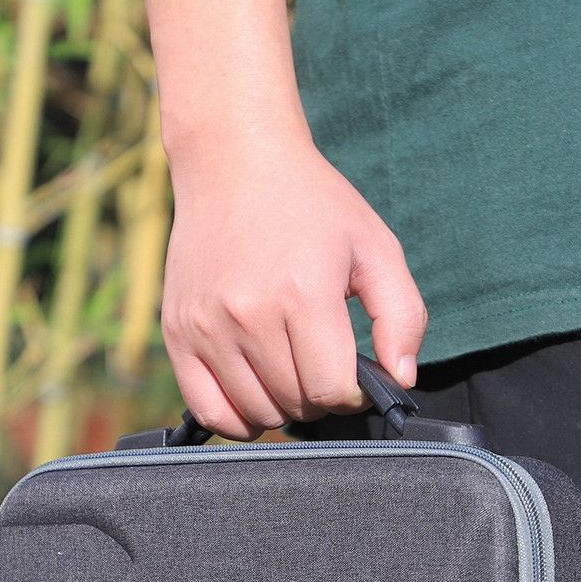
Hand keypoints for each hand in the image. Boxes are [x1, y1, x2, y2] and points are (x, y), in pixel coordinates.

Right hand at [160, 130, 427, 439]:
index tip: (354, 375)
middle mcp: (249, 314)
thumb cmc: (311, 205)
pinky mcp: (178, 332)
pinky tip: (256, 396)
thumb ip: (403, 316)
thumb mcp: (375, 246)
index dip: (353, 394)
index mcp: (303, 294)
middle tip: (321, 362)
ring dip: (283, 405)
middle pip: (297, 404)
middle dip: (320, 396)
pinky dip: (238, 419)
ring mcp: (207, 326)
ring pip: (257, 413)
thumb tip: (400, 379)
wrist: (233, 162)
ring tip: (290, 369)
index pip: (332, 390)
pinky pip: (209, 410)